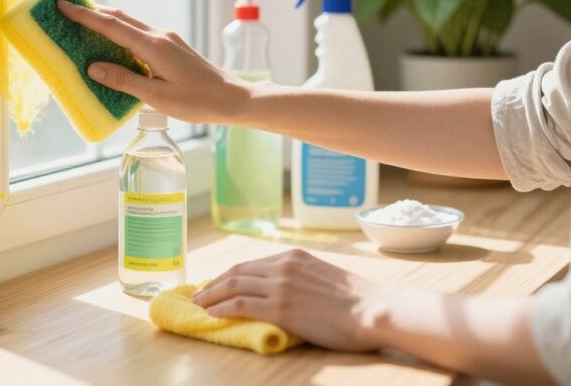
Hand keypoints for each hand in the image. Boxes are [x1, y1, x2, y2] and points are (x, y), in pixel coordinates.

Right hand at [56, 1, 249, 123]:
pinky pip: (140, 35)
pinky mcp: (173, 48)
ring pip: (131, 24)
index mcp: (154, 46)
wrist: (234, 98)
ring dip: (107, 21)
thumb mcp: (157, 96)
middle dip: (93, 12)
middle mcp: (160, 36)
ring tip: (84, 23)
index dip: (85, 15)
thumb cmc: (198, 102)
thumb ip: (124, 80)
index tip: (63, 5)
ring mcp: (168, 40)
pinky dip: (122, 34)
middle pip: (120, 18)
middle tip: (67, 9)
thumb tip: (93, 67)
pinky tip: (114, 44)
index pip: (112, 25)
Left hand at [191, 249, 387, 351]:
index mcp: (293, 257)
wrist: (372, 310)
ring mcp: (280, 285)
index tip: (215, 283)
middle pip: (236, 272)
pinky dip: (222, 308)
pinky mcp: (280, 307)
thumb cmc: (356, 300)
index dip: (228, 275)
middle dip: (214, 284)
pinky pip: (241, 304)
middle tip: (198, 294)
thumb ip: (299, 277)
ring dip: (211, 296)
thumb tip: (282, 289)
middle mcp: (283, 266)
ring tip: (198, 305)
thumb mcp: (322, 276)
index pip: (250, 264)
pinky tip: (212, 314)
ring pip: (233, 286)